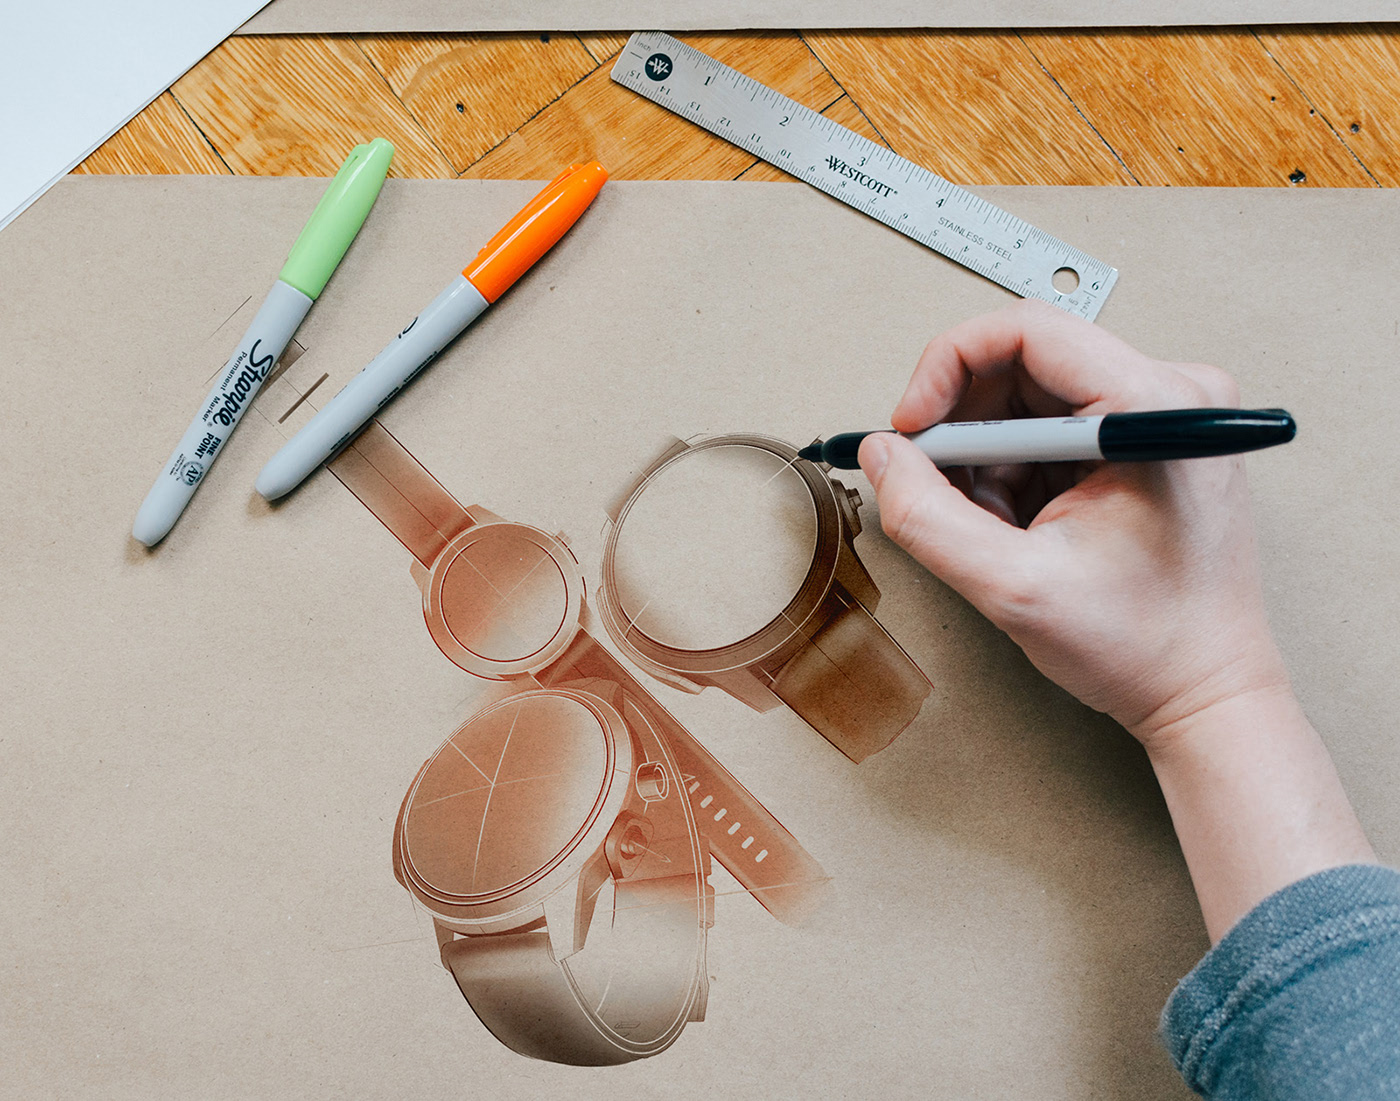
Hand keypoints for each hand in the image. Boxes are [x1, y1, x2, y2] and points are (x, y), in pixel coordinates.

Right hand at [858, 300, 1289, 749]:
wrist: (1206, 692)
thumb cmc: (1144, 646)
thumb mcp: (1010, 587)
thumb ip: (925, 516)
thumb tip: (880, 454)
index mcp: (1150, 408)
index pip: (1026, 330)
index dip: (946, 368)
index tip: (910, 427)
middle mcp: (1168, 393)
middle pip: (1025, 361)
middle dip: (965, 429)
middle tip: (941, 491)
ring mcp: (1161, 414)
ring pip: (1031, 397)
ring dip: (989, 459)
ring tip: (998, 528)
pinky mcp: (1148, 439)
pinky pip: (1054, 426)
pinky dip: (1018, 472)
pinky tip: (1027, 527)